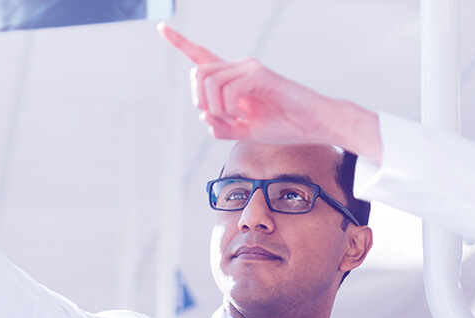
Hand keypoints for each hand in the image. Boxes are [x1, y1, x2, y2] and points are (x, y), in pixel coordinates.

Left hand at [157, 23, 380, 158]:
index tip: (161, 27)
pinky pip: (228, 89)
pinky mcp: (259, 74)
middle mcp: (239, 68)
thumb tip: (203, 115)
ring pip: (207, 80)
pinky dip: (229, 107)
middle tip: (222, 119)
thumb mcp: (244, 132)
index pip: (201, 56)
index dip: (180, 42)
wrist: (312, 125)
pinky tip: (245, 114)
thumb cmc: (284, 126)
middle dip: (200, 100)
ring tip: (236, 118)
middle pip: (197, 73)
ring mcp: (249, 68)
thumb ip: (222, 126)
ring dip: (215, 107)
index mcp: (233, 80)